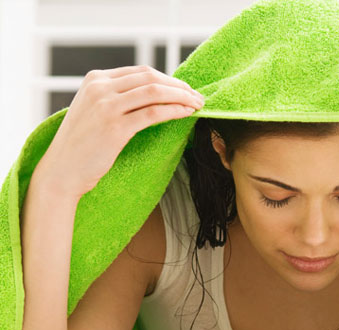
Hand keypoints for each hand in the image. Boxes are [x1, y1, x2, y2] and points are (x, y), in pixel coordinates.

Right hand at [34, 65, 204, 199]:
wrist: (62, 170)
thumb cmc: (82, 145)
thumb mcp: (94, 111)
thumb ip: (116, 98)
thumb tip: (154, 94)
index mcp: (95, 79)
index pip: (141, 71)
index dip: (169, 79)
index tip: (185, 90)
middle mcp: (100, 88)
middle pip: (151, 78)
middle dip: (179, 86)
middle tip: (198, 97)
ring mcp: (106, 106)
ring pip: (155, 92)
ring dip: (182, 97)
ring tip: (198, 105)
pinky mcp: (115, 127)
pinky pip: (153, 113)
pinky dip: (174, 111)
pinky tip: (187, 114)